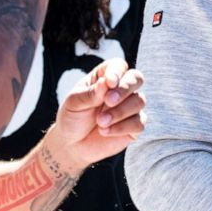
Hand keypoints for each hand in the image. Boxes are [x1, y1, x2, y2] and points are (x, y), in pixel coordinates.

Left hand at [45, 59, 145, 173]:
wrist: (72, 144)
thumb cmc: (72, 117)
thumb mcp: (74, 103)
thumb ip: (90, 93)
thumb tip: (106, 83)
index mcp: (105, 77)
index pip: (118, 66)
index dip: (117, 72)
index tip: (109, 83)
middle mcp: (121, 89)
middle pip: (136, 78)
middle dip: (125, 89)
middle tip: (108, 101)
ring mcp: (129, 107)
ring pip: (139, 101)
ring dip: (120, 112)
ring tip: (100, 122)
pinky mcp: (134, 126)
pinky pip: (139, 123)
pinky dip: (122, 128)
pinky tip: (105, 131)